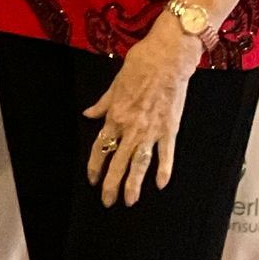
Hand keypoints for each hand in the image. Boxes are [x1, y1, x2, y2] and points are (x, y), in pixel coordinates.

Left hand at [82, 19, 199, 205]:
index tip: (92, 179)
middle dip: (112, 184)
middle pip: (118, 161)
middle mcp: (131, 127)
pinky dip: (164, 170)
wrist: (167, 57)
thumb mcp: (115, 83)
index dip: (95, 165)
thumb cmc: (140, 65)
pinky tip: (161, 185)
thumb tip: (88, 114)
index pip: (101, 147)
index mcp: (116, 115)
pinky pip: (166, 154)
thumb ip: (103, 103)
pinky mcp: (170, 128)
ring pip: (140, 163)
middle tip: (108, 202)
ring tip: (130, 201)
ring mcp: (152, 130)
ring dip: (134, 184)